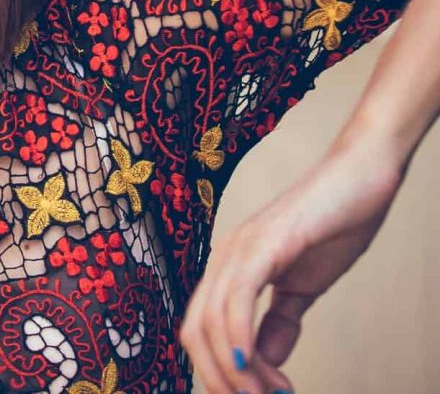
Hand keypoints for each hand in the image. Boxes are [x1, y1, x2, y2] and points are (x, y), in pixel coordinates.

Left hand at [179, 133, 405, 392]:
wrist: (359, 182)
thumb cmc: (332, 227)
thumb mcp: (301, 286)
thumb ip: (280, 321)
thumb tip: (263, 357)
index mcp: (228, 267)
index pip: (199, 329)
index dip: (215, 373)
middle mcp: (223, 256)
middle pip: (194, 331)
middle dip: (220, 380)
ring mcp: (240, 246)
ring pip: (212, 321)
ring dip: (237, 371)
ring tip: (271, 393)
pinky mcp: (265, 242)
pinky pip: (237, 297)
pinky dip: (240, 337)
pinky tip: (253, 364)